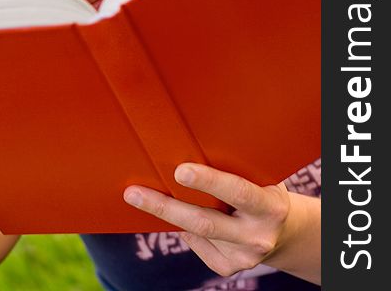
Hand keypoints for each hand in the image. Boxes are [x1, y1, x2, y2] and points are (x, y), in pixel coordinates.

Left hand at [124, 163, 302, 277]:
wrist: (284, 230)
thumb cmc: (263, 188)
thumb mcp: (260, 177)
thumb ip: (235, 170)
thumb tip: (187, 151)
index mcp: (270, 206)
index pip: (237, 192)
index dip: (209, 181)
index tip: (179, 170)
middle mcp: (258, 235)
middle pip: (205, 222)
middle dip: (166, 206)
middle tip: (134, 193)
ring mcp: (244, 257)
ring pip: (195, 233)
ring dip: (165, 214)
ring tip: (138, 197)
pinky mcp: (229, 268)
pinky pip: (197, 245)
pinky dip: (184, 228)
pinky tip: (181, 215)